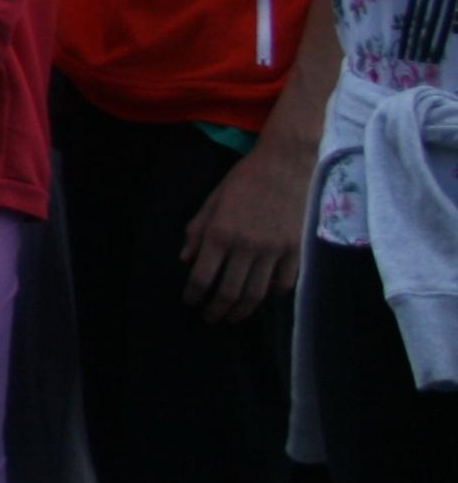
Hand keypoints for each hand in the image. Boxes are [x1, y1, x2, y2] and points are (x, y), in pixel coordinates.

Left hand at [182, 132, 310, 322]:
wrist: (285, 164)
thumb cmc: (244, 180)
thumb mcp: (212, 201)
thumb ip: (197, 231)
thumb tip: (185, 259)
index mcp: (220, 233)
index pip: (202, 276)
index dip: (194, 294)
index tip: (190, 302)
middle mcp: (246, 246)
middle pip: (229, 292)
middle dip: (216, 310)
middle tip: (210, 318)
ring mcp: (274, 250)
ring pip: (256, 293)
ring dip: (242, 310)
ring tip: (232, 316)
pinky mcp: (295, 250)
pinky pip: (284, 283)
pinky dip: (271, 295)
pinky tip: (262, 297)